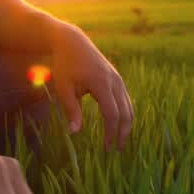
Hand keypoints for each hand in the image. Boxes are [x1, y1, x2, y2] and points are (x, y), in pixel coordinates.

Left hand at [48, 25, 134, 150]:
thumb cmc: (65, 65)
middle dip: (122, 133)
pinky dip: (124, 115)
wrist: (73, 42)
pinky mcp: (117, 79)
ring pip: (129, 107)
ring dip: (126, 126)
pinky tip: (118, 126)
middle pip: (126, 112)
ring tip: (119, 142)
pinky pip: (125, 100)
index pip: (112, 114)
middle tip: (116, 150)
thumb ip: (71, 110)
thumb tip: (75, 132)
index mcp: (101, 83)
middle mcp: (114, 81)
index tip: (106, 148)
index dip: (111, 133)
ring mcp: (118, 79)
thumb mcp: (64, 88)